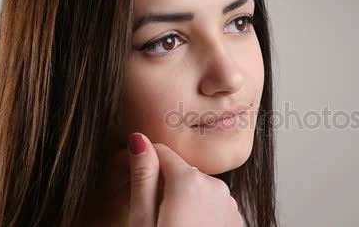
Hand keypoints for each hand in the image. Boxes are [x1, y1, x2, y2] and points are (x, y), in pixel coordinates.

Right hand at [127, 132, 243, 226]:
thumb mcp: (143, 219)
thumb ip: (142, 178)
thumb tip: (138, 139)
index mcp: (189, 181)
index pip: (160, 152)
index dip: (138, 160)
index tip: (121, 171)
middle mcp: (215, 186)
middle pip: (179, 172)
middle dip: (159, 184)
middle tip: (137, 206)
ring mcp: (229, 204)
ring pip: (196, 189)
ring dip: (179, 199)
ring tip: (161, 221)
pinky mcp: (236, 220)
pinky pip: (211, 205)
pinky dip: (197, 212)